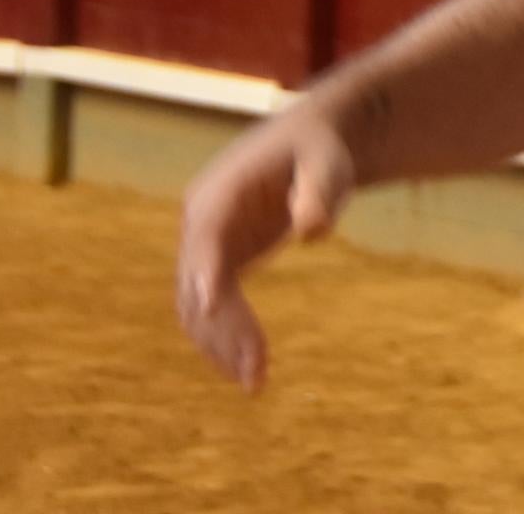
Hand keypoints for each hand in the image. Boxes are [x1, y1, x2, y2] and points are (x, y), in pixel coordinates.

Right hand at [175, 99, 358, 389]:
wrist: (314, 140)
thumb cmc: (323, 149)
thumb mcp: (328, 163)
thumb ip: (319, 192)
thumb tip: (313, 231)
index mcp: (219, 193)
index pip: (204, 240)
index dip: (204, 275)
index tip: (208, 309)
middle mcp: (200, 221)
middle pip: (197, 283)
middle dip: (222, 330)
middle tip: (256, 376)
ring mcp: (204, 242)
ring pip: (195, 304)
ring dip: (219, 344)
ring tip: (256, 383)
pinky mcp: (219, 259)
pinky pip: (210, 305)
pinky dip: (224, 336)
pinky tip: (248, 366)